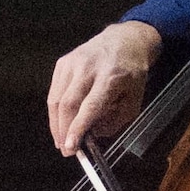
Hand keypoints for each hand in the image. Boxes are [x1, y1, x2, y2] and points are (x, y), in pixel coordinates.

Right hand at [47, 22, 161, 155]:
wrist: (124, 40)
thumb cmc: (132, 72)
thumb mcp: (134, 99)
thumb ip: (115, 120)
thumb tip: (92, 134)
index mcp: (111, 77)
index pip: (90, 106)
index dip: (78, 128)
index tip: (71, 147)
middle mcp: (89, 67)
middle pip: (68, 103)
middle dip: (63, 130)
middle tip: (66, 150)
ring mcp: (73, 62)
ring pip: (56, 98)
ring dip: (56, 124)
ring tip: (60, 141)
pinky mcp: (63, 62)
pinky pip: (54, 91)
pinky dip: (54, 111)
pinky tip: (59, 123)